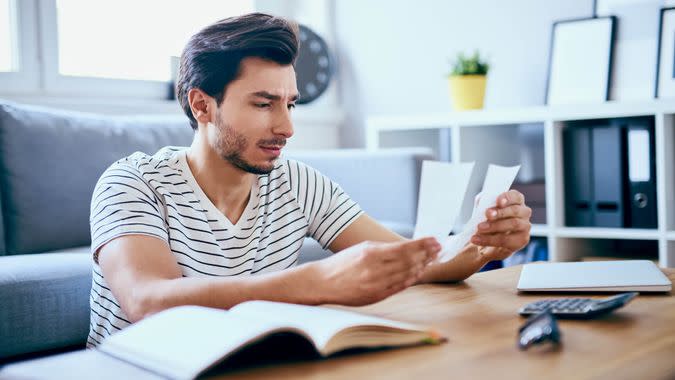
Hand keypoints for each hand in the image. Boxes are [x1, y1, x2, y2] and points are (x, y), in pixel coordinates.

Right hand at [311, 237, 440, 305]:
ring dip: (422, 266)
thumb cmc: (343, 263)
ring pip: (407, 274)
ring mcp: (377, 284)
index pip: (405, 248)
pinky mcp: (376, 296)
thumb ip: (384, 248)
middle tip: (438, 248)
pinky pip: (399, 286)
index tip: (434, 240)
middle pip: (410, 261)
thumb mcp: (362, 248)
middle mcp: (376, 269)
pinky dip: (411, 279)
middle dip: (427, 254)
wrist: (324, 283)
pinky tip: (419, 272)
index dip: (422, 244)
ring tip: (432, 259)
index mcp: (371, 253)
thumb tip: (408, 248)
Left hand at [471, 190, 531, 261]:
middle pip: (515, 210)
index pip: (515, 196)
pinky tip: (477, 239)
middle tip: (487, 214)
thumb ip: (484, 203)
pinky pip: (506, 240)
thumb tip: (483, 202)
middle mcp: (524, 212)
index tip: (498, 201)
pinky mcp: (521, 240)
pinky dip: (489, 240)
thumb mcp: (484, 208)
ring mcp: (525, 226)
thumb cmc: (489, 219)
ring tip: (479, 228)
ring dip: (494, 226)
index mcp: (516, 200)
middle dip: (500, 212)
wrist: (488, 239)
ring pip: (513, 224)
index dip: (507, 198)